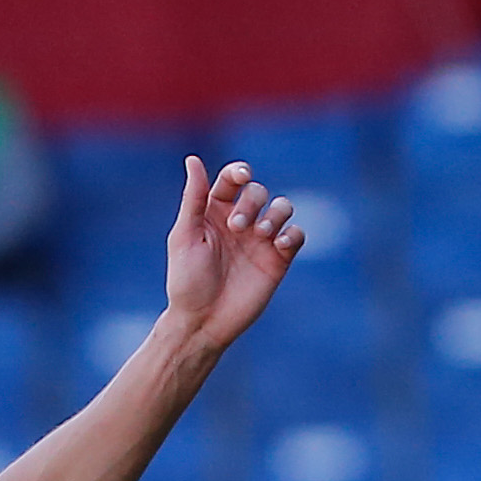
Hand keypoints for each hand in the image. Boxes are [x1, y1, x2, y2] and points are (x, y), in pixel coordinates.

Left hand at [161, 157, 305, 356]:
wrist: (203, 321)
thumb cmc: (187, 281)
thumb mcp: (185, 236)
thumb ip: (194, 198)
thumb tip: (193, 159)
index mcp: (214, 212)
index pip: (232, 180)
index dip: (240, 172)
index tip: (241, 178)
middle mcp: (239, 222)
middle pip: (258, 192)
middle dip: (252, 203)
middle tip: (237, 228)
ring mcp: (260, 241)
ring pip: (282, 207)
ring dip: (275, 214)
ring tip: (260, 234)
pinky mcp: (277, 260)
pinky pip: (296, 235)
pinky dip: (291, 235)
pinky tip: (278, 245)